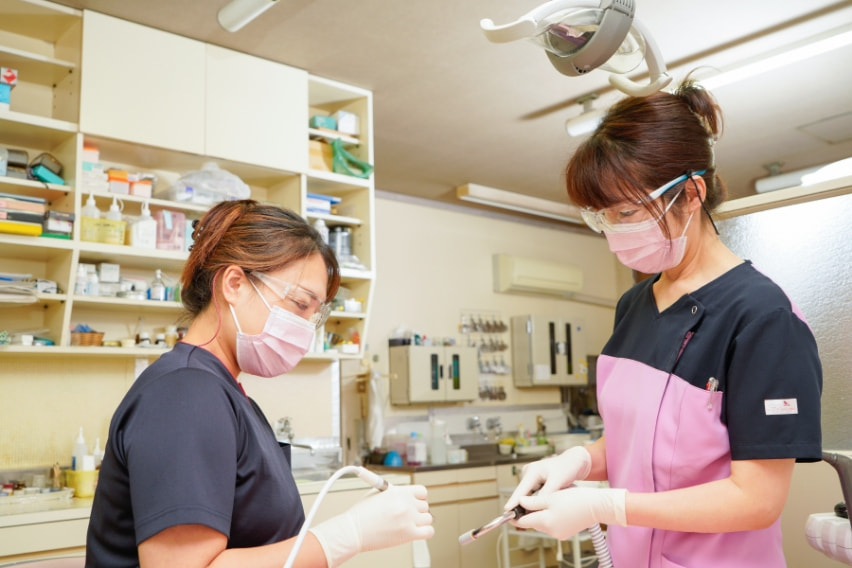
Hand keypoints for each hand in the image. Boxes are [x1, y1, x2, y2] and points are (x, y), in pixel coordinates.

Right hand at [310, 484, 433, 566]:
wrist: (353, 531)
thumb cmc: (361, 514)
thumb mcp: (376, 493)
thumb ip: (394, 492)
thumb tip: (405, 494)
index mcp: (399, 492)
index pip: (422, 491)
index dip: (418, 497)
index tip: (415, 502)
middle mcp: (406, 504)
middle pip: (425, 505)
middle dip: (417, 510)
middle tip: (408, 515)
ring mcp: (408, 519)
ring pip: (428, 518)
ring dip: (420, 521)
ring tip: (409, 524)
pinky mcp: (409, 534)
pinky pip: (429, 531)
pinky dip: (424, 532)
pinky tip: (416, 532)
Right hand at [504, 446, 591, 510]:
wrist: (573, 461)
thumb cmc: (567, 469)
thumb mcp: (558, 481)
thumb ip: (547, 493)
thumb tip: (536, 505)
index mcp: (533, 471)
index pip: (521, 489)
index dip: (513, 501)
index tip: (506, 510)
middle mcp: (529, 472)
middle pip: (522, 493)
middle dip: (521, 506)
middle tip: (517, 520)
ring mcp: (530, 475)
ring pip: (527, 494)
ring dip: (528, 504)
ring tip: (523, 517)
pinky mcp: (534, 479)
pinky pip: (531, 493)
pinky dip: (533, 500)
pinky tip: (533, 509)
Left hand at [515, 485, 626, 540]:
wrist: (597, 506)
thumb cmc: (576, 499)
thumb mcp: (551, 496)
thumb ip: (532, 501)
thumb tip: (520, 502)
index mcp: (545, 522)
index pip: (523, 521)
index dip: (514, 515)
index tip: (509, 511)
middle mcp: (551, 531)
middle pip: (533, 521)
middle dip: (530, 511)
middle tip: (530, 498)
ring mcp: (559, 533)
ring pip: (543, 522)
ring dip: (541, 512)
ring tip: (550, 499)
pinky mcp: (566, 532)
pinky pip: (552, 524)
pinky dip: (551, 516)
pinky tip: (558, 505)